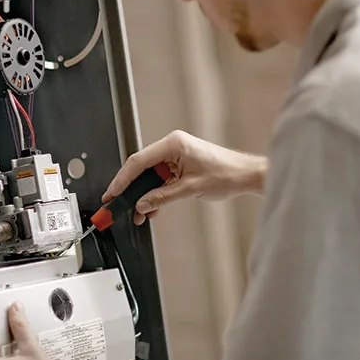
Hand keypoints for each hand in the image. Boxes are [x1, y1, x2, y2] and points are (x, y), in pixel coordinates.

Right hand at [102, 130, 265, 224]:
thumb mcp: (191, 189)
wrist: (247, 175)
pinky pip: (161, 180)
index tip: (112, 193)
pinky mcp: (180, 165)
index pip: (139, 162)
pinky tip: (151, 209)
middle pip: (141, 169)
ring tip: (138, 214)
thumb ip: (162, 197)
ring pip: (150, 177)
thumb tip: (142, 204)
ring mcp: (176, 156)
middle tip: (117, 205)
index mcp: (173, 144)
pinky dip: (155, 194)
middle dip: (130, 190)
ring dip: (143, 196)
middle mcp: (172, 147)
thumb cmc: (228, 173)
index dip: (122, 180)